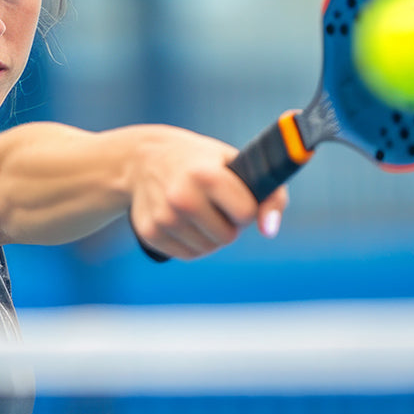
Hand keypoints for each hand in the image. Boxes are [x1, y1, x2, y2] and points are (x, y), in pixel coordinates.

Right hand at [128, 127, 288, 259]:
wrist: (144, 158)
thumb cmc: (201, 161)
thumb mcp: (236, 163)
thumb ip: (269, 194)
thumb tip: (269, 231)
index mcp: (205, 175)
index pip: (246, 214)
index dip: (246, 206)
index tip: (235, 193)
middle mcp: (181, 197)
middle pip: (227, 237)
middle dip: (228, 223)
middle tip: (216, 202)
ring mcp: (163, 218)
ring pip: (208, 249)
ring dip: (211, 234)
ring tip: (200, 210)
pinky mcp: (150, 234)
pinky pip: (188, 254)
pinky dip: (193, 242)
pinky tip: (185, 220)